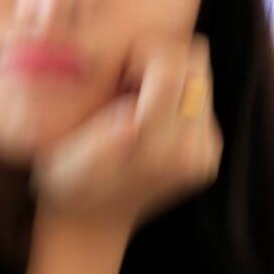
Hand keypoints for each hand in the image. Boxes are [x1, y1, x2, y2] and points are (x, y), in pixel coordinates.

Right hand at [32, 34, 221, 234]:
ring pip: (200, 76)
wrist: (93, 221)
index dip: (144, 52)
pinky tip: (147, 114)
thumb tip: (131, 119)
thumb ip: (96, 141)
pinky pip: (200, 96)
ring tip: (135, 99)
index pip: (173, 67)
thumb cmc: (67, 182)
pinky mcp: (210, 152)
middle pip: (195, 64)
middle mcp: (191, 153)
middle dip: (161, 61)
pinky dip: (175, 95)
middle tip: (127, 80)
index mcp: (156, 150)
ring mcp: (205, 154)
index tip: (119, 70)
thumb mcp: (64, 164)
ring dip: (169, 77)